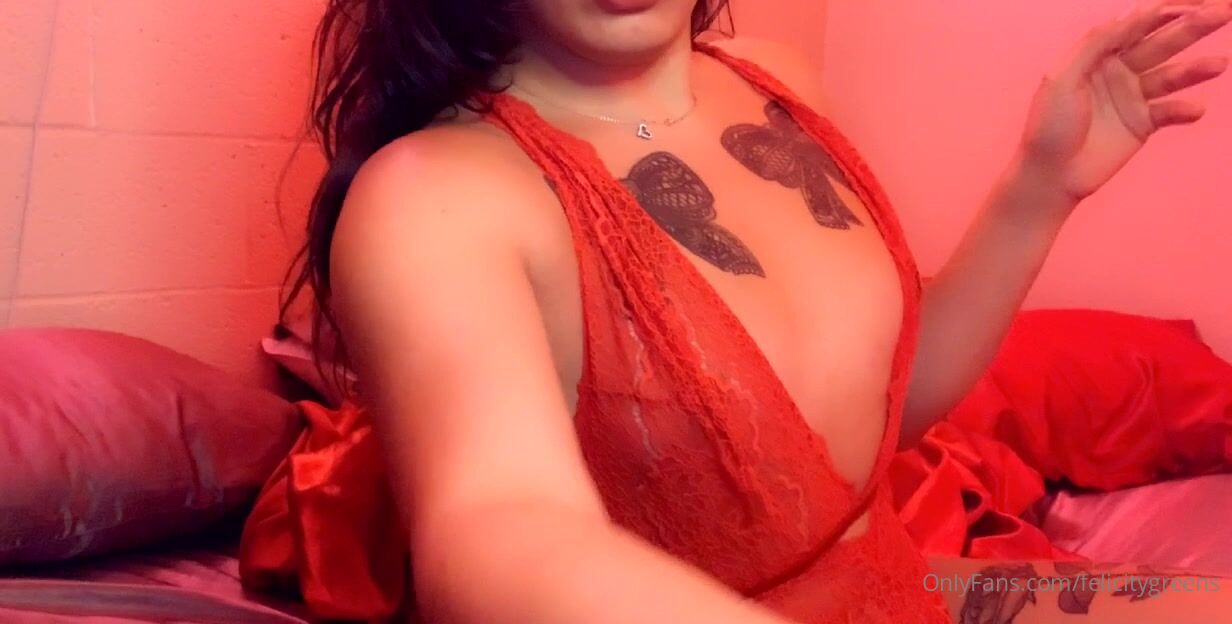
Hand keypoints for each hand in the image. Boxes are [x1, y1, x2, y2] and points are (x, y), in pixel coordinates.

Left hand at [1018, 0, 1230, 204]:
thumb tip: (1127, 16)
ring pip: (1171, 75)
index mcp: (1096, 55)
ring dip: (1196, 69)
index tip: (1192, 0)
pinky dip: (1184, 110)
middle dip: (1192, 26)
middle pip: (1161, 43)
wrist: (1050, 175)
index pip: (1136, 24)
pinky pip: (1170, 111)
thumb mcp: (1062, 78)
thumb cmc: (1048, 126)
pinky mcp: (1143, 124)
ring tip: (1219, 64)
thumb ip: (1094, 45)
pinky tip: (1194, 110)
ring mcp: (1132, 97)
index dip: (1164, 9)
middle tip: (1223, 11)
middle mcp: (1118, 70)